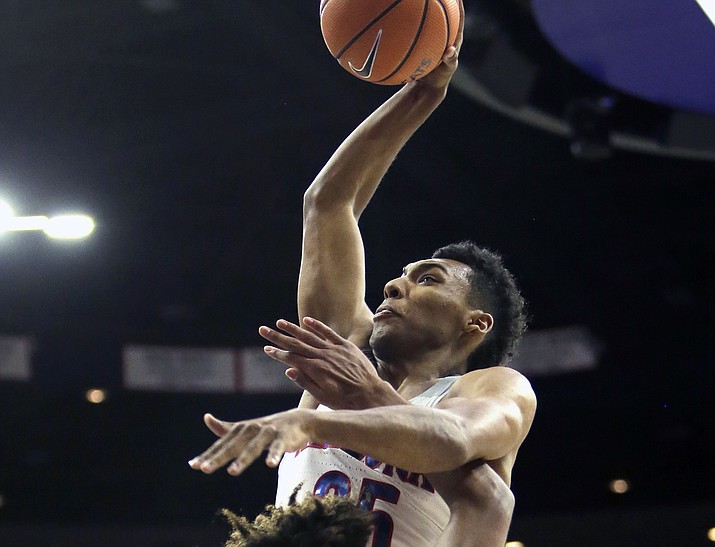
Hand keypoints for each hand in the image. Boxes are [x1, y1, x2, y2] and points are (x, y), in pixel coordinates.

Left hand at [188, 409, 312, 475]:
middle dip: (219, 457)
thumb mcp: (246, 428)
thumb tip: (206, 418)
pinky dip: (274, 455)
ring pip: (254, 447)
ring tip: (232, 472)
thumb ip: (226, 428)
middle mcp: (252, 429)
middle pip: (233, 445)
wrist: (299, 420)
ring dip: (243, 459)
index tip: (193, 465)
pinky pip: (278, 447)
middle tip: (204, 469)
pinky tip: (270, 464)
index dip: (208, 454)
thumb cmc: (269, 428)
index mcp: (241, 430)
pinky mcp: (284, 437)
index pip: (222, 444)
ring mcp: (268, 433)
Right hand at [259, 317, 402, 409]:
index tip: (266, 348)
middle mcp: (322, 356)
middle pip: (296, 344)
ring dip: (293, 329)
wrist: (370, 394)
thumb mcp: (322, 397)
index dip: (277, 353)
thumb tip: (289, 370)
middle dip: (278, 337)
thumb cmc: (345, 401)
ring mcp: (334, 350)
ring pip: (309, 336)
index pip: (291, 358)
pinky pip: (329, 333)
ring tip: (279, 322)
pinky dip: (317, 326)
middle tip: (263, 330)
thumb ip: (305, 382)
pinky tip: (306, 320)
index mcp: (315, 369)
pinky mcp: (345, 346)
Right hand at [412, 0, 464, 91]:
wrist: (427, 85)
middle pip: (446, 13)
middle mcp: (445, 34)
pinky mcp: (423, 43)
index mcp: (455, 37)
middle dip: (443, 3)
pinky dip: (411, 24)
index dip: (458, 4)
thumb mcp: (448, 70)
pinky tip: (402, 17)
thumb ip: (450, 60)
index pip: (459, 16)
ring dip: (426, 10)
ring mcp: (434, 38)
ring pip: (430, 20)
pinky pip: (417, 30)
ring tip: (419, 1)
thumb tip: (450, 50)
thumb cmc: (440, 78)